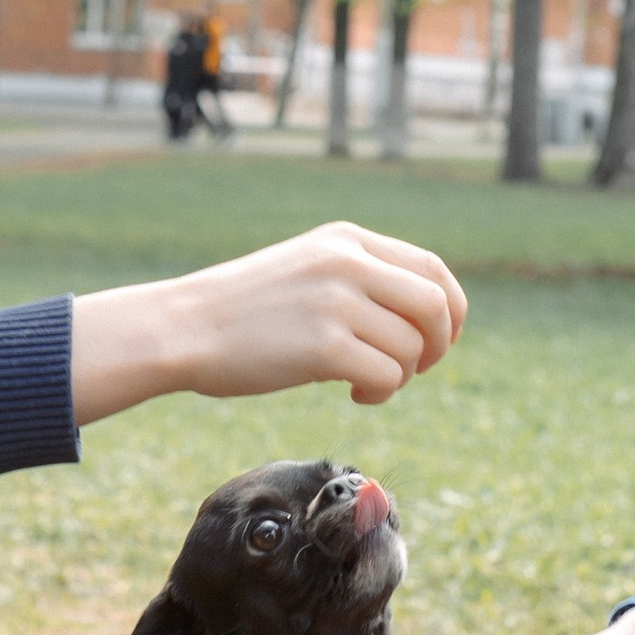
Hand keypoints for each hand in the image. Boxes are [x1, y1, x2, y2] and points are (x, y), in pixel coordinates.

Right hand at [71, 223, 467, 423]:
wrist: (184, 327)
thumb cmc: (244, 309)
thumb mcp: (307, 267)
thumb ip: (359, 277)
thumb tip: (423, 316)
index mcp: (346, 239)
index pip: (432, 268)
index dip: (450, 309)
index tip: (440, 339)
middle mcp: (347, 263)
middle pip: (435, 305)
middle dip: (438, 345)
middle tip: (417, 368)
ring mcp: (336, 302)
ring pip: (411, 348)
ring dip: (400, 376)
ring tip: (365, 383)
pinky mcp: (323, 346)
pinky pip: (386, 376)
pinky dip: (380, 393)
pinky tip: (353, 394)